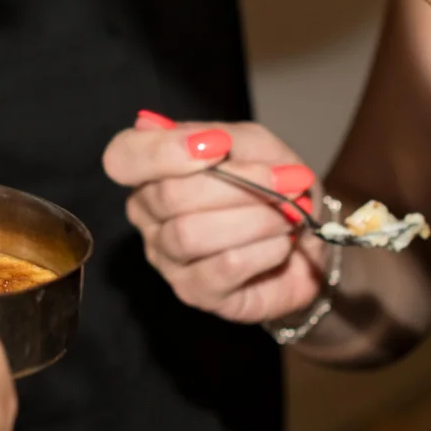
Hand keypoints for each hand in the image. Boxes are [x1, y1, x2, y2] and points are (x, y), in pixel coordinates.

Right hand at [103, 115, 330, 323]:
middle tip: (287, 181)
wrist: (307, 236)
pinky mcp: (195, 292)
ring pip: (191, 234)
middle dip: (239, 184)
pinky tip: (281, 243)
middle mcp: (148, 214)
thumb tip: (202, 139)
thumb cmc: (271, 185)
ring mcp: (166, 257)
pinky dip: (264, 250)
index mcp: (151, 170)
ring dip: (256, 219)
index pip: (124, 158)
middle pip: (168, 196)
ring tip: (289, 214)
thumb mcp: (254, 145)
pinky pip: (223, 267)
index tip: (220, 145)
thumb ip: (226, 138)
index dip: (163, 150)